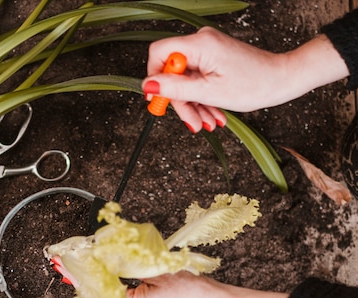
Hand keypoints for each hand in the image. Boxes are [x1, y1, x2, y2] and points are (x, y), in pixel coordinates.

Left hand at [52, 257, 288, 297]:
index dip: (81, 274)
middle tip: (68, 258)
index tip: (65, 263)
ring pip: (111, 291)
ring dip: (100, 276)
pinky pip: (124, 292)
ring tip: (84, 259)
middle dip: (87, 274)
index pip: (98, 290)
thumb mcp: (158, 272)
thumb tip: (109, 255)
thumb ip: (132, 265)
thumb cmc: (191, 293)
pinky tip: (108, 266)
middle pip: (101, 292)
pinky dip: (115, 278)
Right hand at [143, 26, 348, 131]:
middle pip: (172, 72)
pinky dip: (202, 98)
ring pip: (185, 80)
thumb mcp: (209, 92)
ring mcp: (208, 50)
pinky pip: (197, 79)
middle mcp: (201, 42)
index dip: (154, 78)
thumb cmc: (254, 84)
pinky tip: (212, 114)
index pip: (159, 53)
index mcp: (200, 44)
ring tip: (207, 123)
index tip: (159, 99)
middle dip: (181, 101)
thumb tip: (147, 86)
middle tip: (190, 122)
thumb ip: (175, 89)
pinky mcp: (213, 58)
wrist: (283, 80)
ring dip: (193, 104)